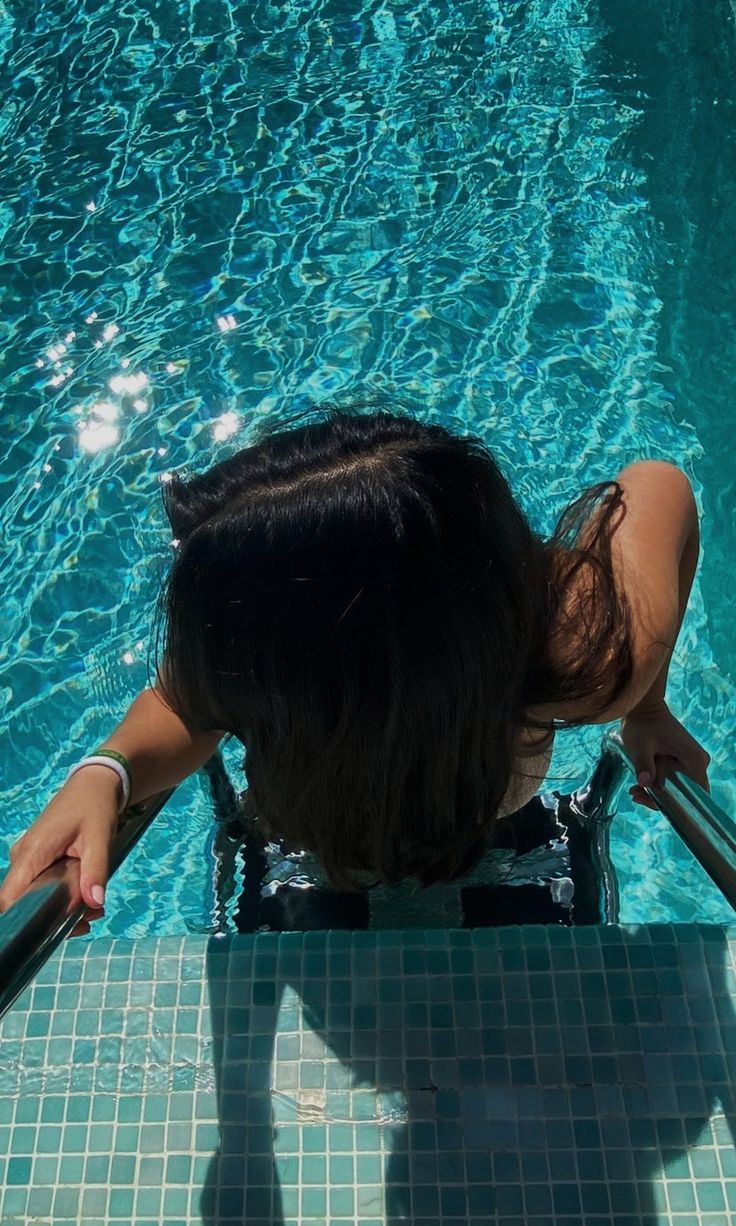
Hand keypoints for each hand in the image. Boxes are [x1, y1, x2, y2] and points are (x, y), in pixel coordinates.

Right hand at [0, 766, 119, 937]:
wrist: (95, 784)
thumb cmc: (94, 806)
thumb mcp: (100, 838)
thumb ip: (96, 871)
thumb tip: (94, 903)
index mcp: (33, 853)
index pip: (9, 898)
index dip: (19, 922)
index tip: (42, 937)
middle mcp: (23, 857)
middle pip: (24, 903)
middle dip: (53, 919)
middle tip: (87, 922)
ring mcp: (28, 858)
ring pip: (34, 896)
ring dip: (62, 909)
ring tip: (93, 911)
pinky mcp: (37, 859)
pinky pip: (41, 885)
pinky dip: (61, 896)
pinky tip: (87, 899)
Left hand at [619, 699, 710, 811]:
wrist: (643, 708)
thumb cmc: (642, 724)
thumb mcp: (640, 745)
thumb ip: (643, 764)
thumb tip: (645, 783)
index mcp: (694, 760)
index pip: (696, 794)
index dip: (677, 804)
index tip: (653, 802)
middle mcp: (698, 762)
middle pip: (685, 793)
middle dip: (660, 799)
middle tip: (636, 795)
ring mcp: (691, 761)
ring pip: (677, 788)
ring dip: (656, 792)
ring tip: (633, 790)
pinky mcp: (683, 761)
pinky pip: (674, 779)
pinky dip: (658, 784)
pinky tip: (639, 785)